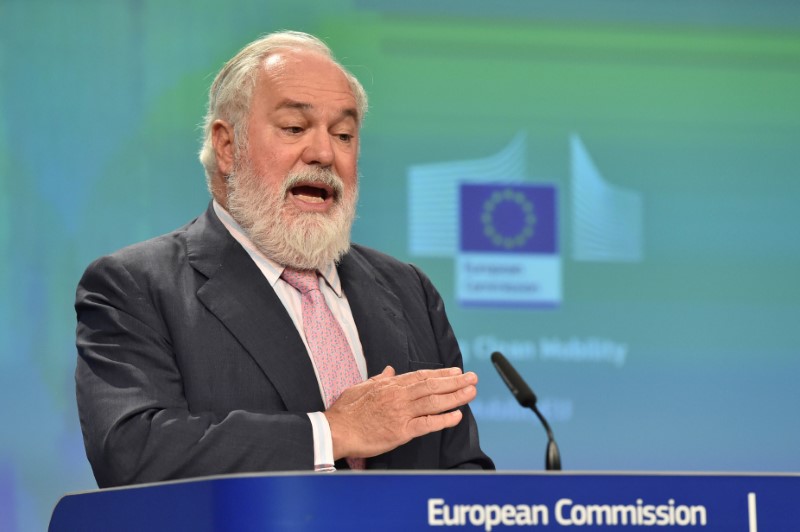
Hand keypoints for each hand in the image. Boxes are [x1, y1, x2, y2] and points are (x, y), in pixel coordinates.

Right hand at [323, 366, 477, 460]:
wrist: (336, 431)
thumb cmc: (346, 411)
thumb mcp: (361, 387)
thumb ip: (378, 379)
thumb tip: (389, 370)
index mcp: (390, 384)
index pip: (422, 376)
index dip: (441, 373)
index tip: (456, 371)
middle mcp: (399, 396)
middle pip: (432, 386)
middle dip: (455, 382)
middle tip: (473, 378)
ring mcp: (401, 413)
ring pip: (434, 402)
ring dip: (455, 397)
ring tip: (471, 392)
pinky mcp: (401, 431)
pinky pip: (427, 424)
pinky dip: (443, 420)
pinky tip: (457, 416)